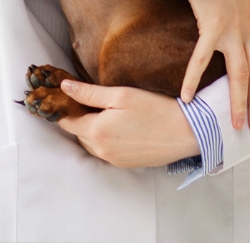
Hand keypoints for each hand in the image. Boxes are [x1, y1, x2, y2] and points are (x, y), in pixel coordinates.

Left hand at [56, 80, 198, 167]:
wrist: (186, 132)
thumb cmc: (154, 109)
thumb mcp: (120, 95)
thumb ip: (89, 93)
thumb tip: (64, 87)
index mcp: (96, 131)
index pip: (66, 122)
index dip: (63, 108)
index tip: (66, 96)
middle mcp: (101, 150)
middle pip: (78, 133)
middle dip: (79, 118)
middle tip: (89, 100)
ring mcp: (113, 159)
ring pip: (91, 143)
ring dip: (92, 130)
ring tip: (105, 112)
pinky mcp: (125, 164)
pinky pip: (105, 151)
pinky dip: (105, 139)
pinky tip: (119, 127)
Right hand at [183, 0, 249, 130]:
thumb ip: (242, 4)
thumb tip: (238, 8)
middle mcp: (249, 29)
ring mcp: (233, 29)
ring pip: (241, 74)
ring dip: (240, 102)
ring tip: (237, 123)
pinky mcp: (212, 26)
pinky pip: (201, 59)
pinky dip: (193, 80)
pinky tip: (187, 98)